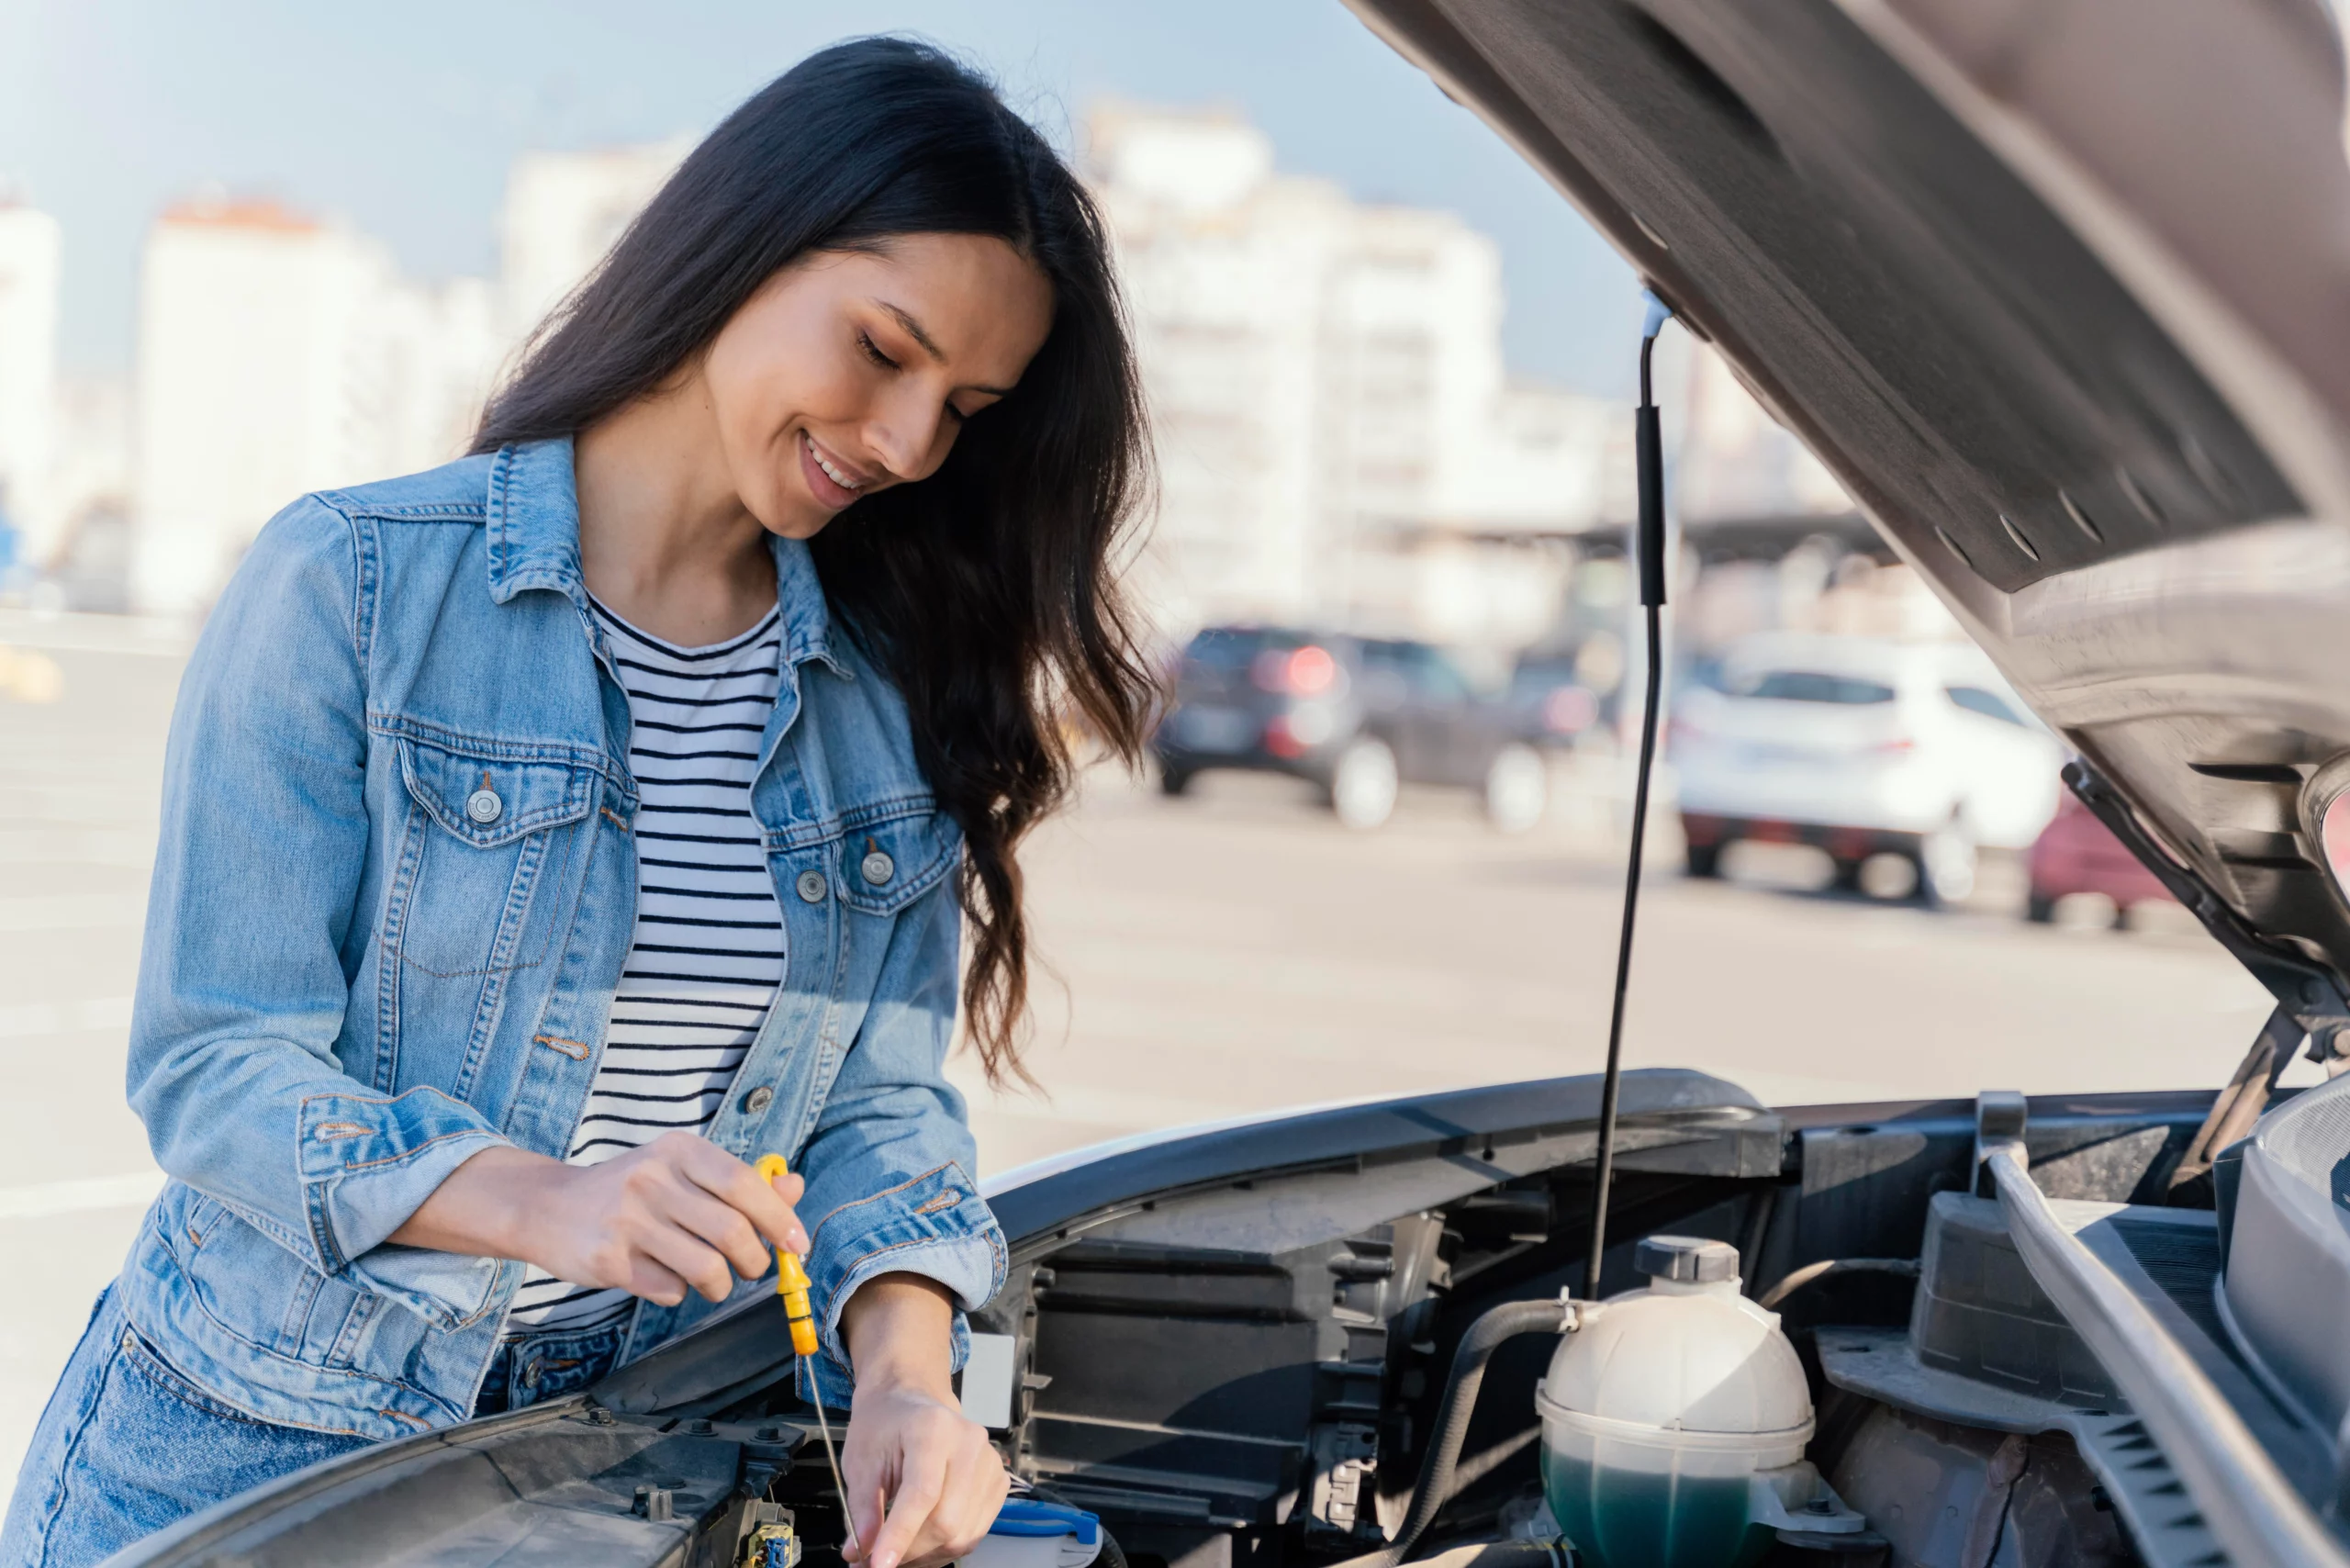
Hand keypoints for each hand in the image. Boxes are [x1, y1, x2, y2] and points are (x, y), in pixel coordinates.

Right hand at [389, 1133, 807, 1307]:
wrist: (546, 1206)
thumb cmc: (630, 1190)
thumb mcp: (681, 1170)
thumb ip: (739, 1180)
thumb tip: (794, 1187)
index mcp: (678, 1150)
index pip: (744, 1183)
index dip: (779, 1217)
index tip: (797, 1244)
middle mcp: (652, 1179)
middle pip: (732, 1231)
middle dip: (756, 1261)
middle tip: (754, 1269)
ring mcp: (627, 1220)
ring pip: (706, 1267)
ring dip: (721, 1284)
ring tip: (713, 1280)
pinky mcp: (607, 1260)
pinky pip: (669, 1289)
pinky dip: (679, 1292)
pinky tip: (666, 1278)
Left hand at [840, 1276, 1008, 1567]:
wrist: (910, 1401)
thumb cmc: (884, 1427)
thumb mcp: (861, 1461)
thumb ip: (862, 1508)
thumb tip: (860, 1552)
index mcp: (934, 1429)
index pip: (922, 1493)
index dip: (900, 1535)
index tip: (877, 1565)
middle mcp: (971, 1443)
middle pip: (946, 1520)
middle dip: (909, 1551)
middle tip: (873, 1560)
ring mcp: (990, 1463)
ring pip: (962, 1534)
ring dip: (925, 1554)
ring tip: (896, 1550)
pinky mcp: (999, 1482)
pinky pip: (973, 1532)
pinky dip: (944, 1547)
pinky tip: (920, 1541)